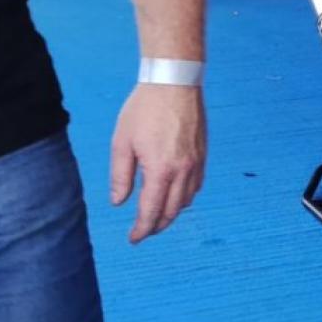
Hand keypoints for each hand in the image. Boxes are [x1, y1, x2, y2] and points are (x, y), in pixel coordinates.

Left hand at [109, 83, 205, 242]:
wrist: (174, 82)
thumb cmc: (144, 109)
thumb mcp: (122, 142)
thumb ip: (121, 176)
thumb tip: (119, 202)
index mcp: (160, 170)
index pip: (151, 211)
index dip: (142, 229)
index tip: (133, 239)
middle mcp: (183, 171)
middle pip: (171, 211)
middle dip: (157, 226)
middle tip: (143, 232)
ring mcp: (196, 163)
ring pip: (186, 201)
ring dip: (171, 213)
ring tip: (157, 216)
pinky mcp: (202, 154)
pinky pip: (196, 186)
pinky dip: (184, 198)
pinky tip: (174, 196)